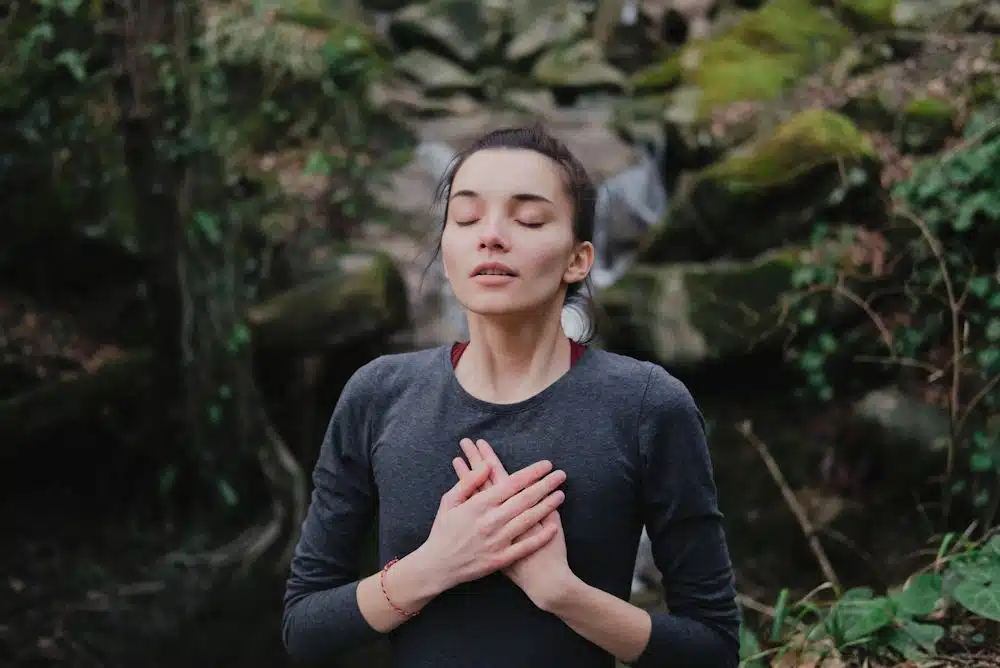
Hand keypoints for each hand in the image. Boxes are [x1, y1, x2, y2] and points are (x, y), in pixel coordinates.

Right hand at [453, 439, 576, 611]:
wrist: (437, 566)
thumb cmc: (443, 530)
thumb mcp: (449, 501)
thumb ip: (468, 482)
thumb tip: (486, 465)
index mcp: (477, 505)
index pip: (510, 484)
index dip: (530, 473)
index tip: (545, 465)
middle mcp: (489, 522)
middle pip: (524, 499)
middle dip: (545, 485)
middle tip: (560, 475)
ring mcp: (496, 541)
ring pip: (527, 520)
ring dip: (546, 506)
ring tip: (561, 495)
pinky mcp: (500, 560)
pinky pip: (525, 547)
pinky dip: (540, 537)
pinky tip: (554, 526)